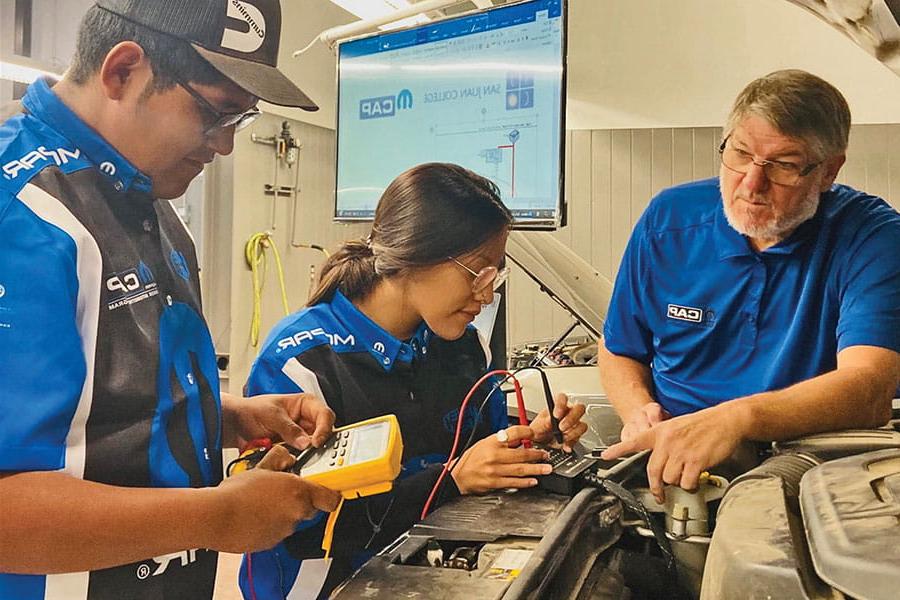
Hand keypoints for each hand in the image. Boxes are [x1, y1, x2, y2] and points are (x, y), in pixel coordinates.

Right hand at [207, 446, 340, 552]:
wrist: (217, 517)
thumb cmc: (237, 492)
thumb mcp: (262, 466)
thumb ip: (280, 459)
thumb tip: (287, 457)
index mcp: (299, 493)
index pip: (331, 499)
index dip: (329, 495)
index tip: (325, 491)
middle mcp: (296, 514)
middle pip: (310, 509)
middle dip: (300, 501)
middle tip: (282, 491)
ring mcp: (284, 531)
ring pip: (292, 520)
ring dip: (282, 512)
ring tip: (261, 503)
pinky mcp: (271, 543)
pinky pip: (277, 531)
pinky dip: (269, 525)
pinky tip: (254, 515)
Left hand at [225, 392, 334, 449]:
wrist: (236, 424)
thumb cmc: (252, 411)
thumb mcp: (271, 415)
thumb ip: (289, 428)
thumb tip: (305, 442)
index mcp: (305, 404)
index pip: (324, 415)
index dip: (324, 428)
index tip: (316, 442)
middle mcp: (306, 420)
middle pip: (324, 432)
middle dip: (319, 443)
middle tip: (313, 452)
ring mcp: (301, 435)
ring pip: (315, 447)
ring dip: (310, 453)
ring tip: (300, 456)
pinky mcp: (294, 449)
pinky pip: (303, 456)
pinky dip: (300, 460)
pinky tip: (294, 460)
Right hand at [451, 426, 550, 493]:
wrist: (458, 476)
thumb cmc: (471, 459)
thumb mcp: (485, 443)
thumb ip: (502, 442)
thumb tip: (520, 440)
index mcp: (492, 442)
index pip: (514, 433)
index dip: (527, 432)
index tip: (534, 434)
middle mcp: (494, 455)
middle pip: (521, 454)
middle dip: (537, 455)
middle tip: (545, 455)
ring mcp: (495, 470)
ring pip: (520, 469)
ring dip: (536, 469)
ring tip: (546, 469)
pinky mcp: (495, 483)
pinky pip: (514, 482)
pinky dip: (525, 482)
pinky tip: (533, 481)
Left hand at [530, 393, 587, 451]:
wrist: (541, 444)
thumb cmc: (539, 430)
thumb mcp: (537, 426)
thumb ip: (544, 423)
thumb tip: (550, 421)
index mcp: (557, 406)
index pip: (563, 398)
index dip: (561, 405)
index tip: (556, 415)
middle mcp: (568, 413)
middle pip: (579, 409)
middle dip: (571, 419)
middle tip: (561, 428)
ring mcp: (574, 424)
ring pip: (582, 425)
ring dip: (572, 433)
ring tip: (562, 438)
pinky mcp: (576, 436)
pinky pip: (579, 438)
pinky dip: (572, 443)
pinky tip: (565, 446)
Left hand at [601, 403, 747, 502]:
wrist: (725, 420)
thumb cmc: (703, 424)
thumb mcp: (676, 426)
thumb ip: (664, 442)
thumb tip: (659, 460)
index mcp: (660, 432)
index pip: (634, 441)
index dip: (618, 450)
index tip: (605, 457)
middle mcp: (667, 442)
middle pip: (653, 471)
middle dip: (656, 487)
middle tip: (659, 495)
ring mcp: (680, 452)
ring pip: (670, 479)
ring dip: (678, 482)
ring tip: (687, 475)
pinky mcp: (695, 461)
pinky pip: (686, 482)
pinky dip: (690, 485)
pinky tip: (695, 479)